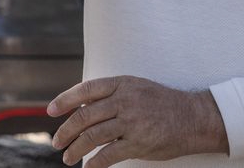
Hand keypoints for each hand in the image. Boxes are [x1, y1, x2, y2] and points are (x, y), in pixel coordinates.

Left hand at [47, 76, 227, 166]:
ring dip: (75, 149)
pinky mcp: (138, 143)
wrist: (193, 117)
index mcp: (121, 84)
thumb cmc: (162, 103)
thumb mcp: (136, 88)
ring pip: (92, 136)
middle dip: (65, 131)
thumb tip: (83, 106)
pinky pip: (108, 155)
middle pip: (84, 116)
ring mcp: (131, 122)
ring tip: (68, 157)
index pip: (85, 89)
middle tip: (56, 142)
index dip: (65, 100)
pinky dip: (94, 163)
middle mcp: (124, 101)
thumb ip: (112, 94)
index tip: (50, 111)